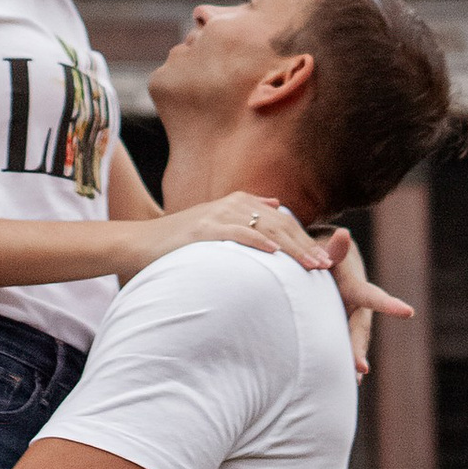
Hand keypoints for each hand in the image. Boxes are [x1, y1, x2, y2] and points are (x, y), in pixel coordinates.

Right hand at [115, 191, 335, 276]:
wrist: (141, 244)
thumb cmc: (182, 242)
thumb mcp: (218, 223)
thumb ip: (248, 214)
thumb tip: (276, 204)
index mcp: (241, 203)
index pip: (283, 221)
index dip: (305, 239)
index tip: (325, 260)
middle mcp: (233, 204)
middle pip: (280, 224)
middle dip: (305, 246)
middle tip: (326, 265)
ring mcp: (218, 215)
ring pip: (266, 229)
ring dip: (292, 248)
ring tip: (311, 265)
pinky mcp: (204, 230)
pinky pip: (237, 234)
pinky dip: (258, 243)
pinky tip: (275, 254)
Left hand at [325, 227, 411, 381]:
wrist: (321, 251)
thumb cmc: (319, 247)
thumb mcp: (323, 244)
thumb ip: (333, 248)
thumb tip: (343, 234)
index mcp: (354, 283)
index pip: (371, 295)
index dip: (388, 304)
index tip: (408, 312)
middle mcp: (357, 301)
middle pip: (360, 326)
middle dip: (359, 346)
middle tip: (360, 369)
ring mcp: (350, 312)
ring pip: (355, 336)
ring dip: (354, 355)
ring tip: (355, 378)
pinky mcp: (341, 320)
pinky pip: (345, 339)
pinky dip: (346, 354)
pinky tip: (347, 376)